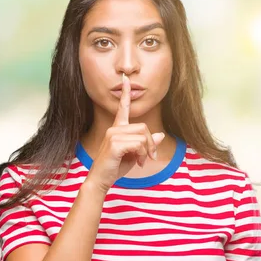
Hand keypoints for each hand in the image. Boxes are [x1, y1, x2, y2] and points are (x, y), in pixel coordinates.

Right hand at [84, 73, 164, 192]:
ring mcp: (113, 135)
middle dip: (151, 144)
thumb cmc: (115, 167)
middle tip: (150, 158)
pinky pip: (139, 144)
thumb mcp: (135, 155)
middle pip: (144, 127)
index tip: (126, 80)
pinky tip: (138, 163)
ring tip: (142, 161)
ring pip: (143, 136)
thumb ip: (146, 144)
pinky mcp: (114, 143)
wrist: (100, 180)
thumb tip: (160, 135)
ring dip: (147, 151)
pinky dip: (143, 154)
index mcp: (117, 129)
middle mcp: (114, 128)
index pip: (123, 108)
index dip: (125, 94)